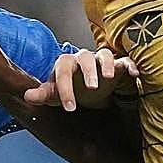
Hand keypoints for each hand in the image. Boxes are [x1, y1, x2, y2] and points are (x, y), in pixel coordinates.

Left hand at [23, 48, 138, 110]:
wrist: (89, 90)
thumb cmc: (71, 89)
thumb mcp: (55, 95)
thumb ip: (43, 94)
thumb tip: (27, 96)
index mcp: (66, 64)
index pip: (63, 71)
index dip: (66, 89)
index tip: (70, 108)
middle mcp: (83, 59)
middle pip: (85, 57)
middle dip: (88, 71)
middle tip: (91, 87)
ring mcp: (101, 61)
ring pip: (104, 54)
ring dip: (106, 64)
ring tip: (108, 78)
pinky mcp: (117, 66)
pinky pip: (125, 60)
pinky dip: (130, 64)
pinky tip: (134, 73)